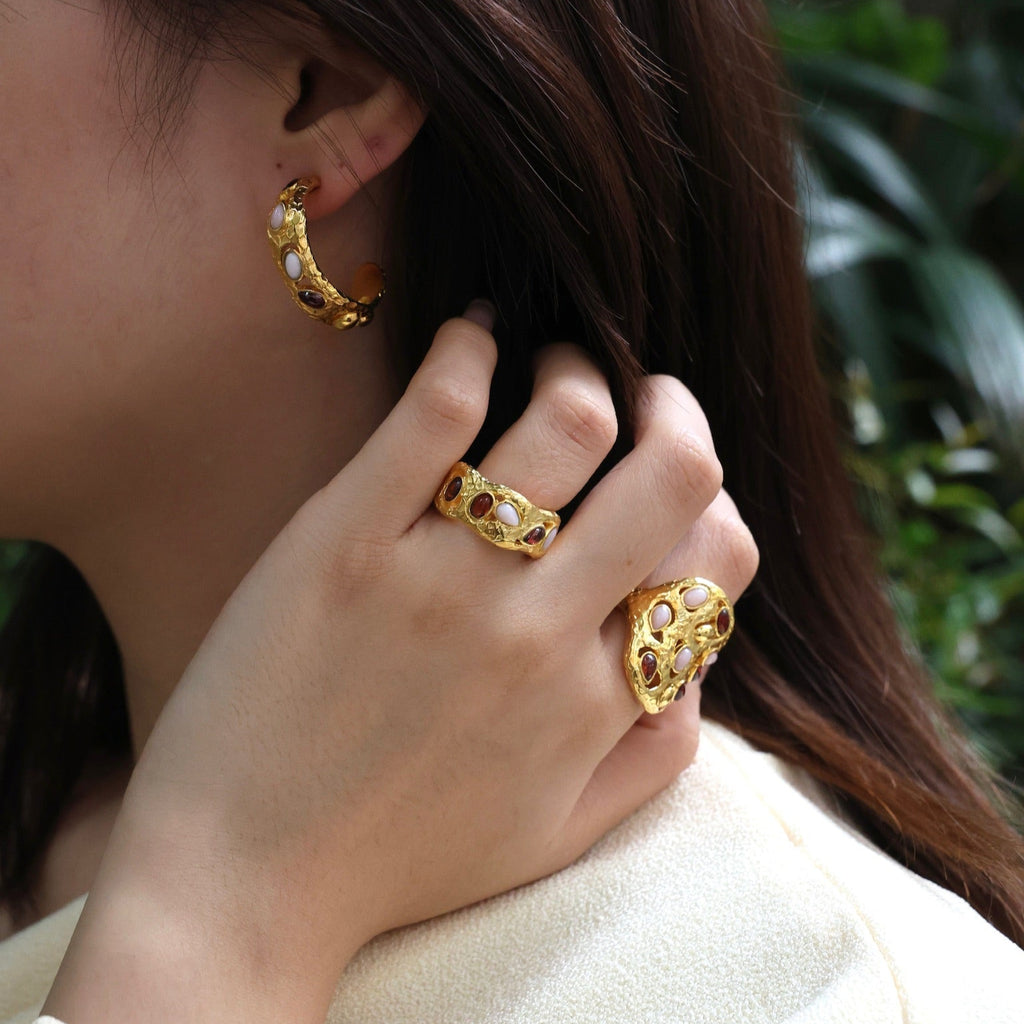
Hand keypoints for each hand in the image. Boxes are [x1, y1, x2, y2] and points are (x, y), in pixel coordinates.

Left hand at [44, 304, 757, 1023]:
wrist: (244, 883)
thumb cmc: (404, 858)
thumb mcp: (562, 833)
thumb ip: (656, 750)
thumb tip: (698, 655)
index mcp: (596, 699)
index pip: (718, 555)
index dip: (712, 499)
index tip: (669, 475)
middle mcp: (538, 632)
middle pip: (674, 472)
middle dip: (676, 408)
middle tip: (642, 391)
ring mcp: (441, 579)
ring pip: (568, 420)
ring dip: (577, 364)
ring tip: (551, 362)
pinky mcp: (346, 541)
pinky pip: (434, 411)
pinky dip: (468, 348)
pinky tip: (473, 336)